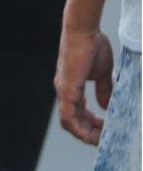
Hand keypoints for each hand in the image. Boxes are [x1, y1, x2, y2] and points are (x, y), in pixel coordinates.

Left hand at [55, 26, 114, 145]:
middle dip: (88, 133)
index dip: (91, 125)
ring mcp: (64, 90)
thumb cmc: (92, 47)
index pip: (78, 114)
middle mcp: (64, 92)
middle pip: (73, 121)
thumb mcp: (102, 73)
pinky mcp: (66, 87)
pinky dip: (78, 126)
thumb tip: (106, 107)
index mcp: (71, 88)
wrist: (84, 31)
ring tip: (100, 139)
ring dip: (84, 133)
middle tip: (104, 140)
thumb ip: (103, 90)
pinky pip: (68, 114)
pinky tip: (90, 132)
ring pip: (69, 121)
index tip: (106, 131)